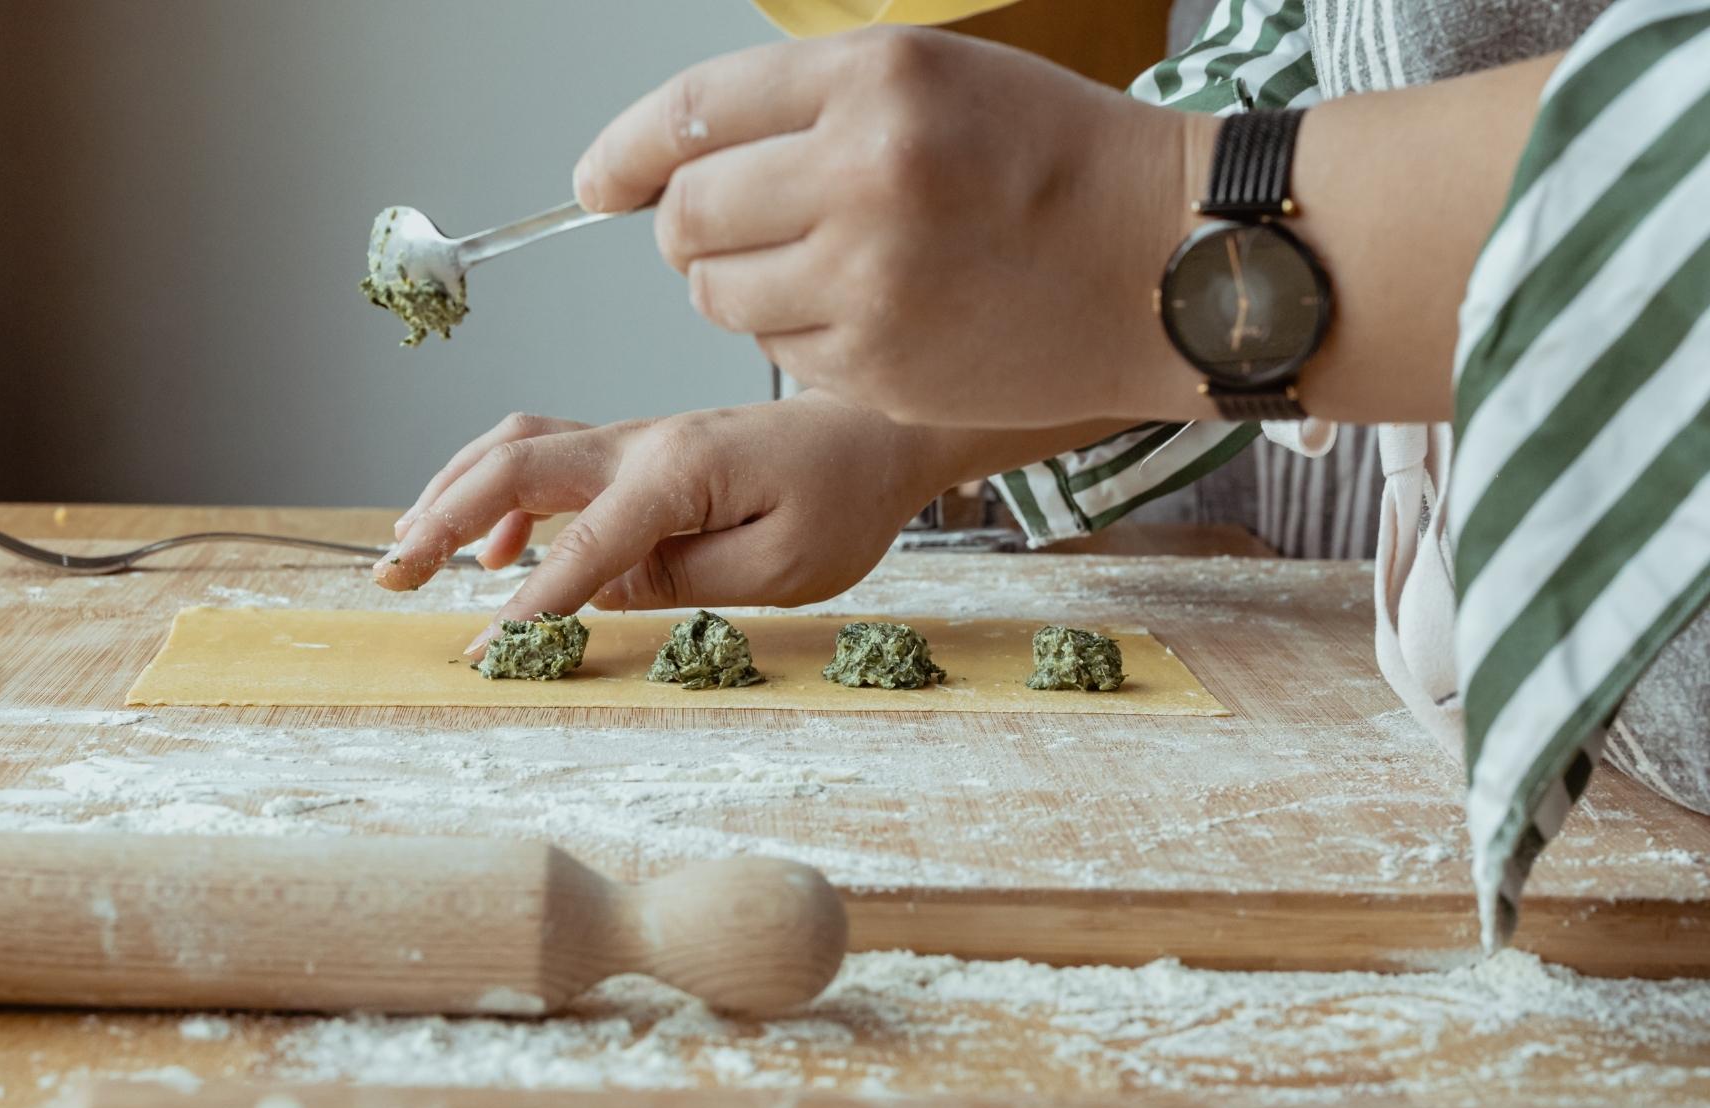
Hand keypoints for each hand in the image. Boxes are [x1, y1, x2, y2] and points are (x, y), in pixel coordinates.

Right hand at [377, 395, 1021, 650]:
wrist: (876, 437)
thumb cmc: (843, 502)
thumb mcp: (785, 567)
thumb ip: (685, 580)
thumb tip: (598, 591)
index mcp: (678, 472)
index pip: (581, 546)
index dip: (528, 606)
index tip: (481, 655)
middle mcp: (641, 444)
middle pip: (513, 465)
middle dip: (440, 518)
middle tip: (391, 575)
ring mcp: (634, 440)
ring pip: (516, 449)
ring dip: (451, 495)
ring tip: (407, 553)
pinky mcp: (638, 453)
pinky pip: (547, 462)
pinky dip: (498, 498)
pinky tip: (488, 553)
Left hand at [573, 27, 1202, 427]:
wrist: (1171, 261)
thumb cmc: (1053, 160)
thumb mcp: (936, 79)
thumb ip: (803, 107)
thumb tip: (666, 162)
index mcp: (875, 82)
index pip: (691, 113)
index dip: (625, 152)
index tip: (595, 182)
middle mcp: (864, 176)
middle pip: (688, 217)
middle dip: (688, 227)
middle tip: (735, 228)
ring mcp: (869, 283)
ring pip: (717, 297)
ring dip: (738, 287)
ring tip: (822, 268)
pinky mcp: (879, 368)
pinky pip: (776, 356)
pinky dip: (798, 338)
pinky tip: (873, 314)